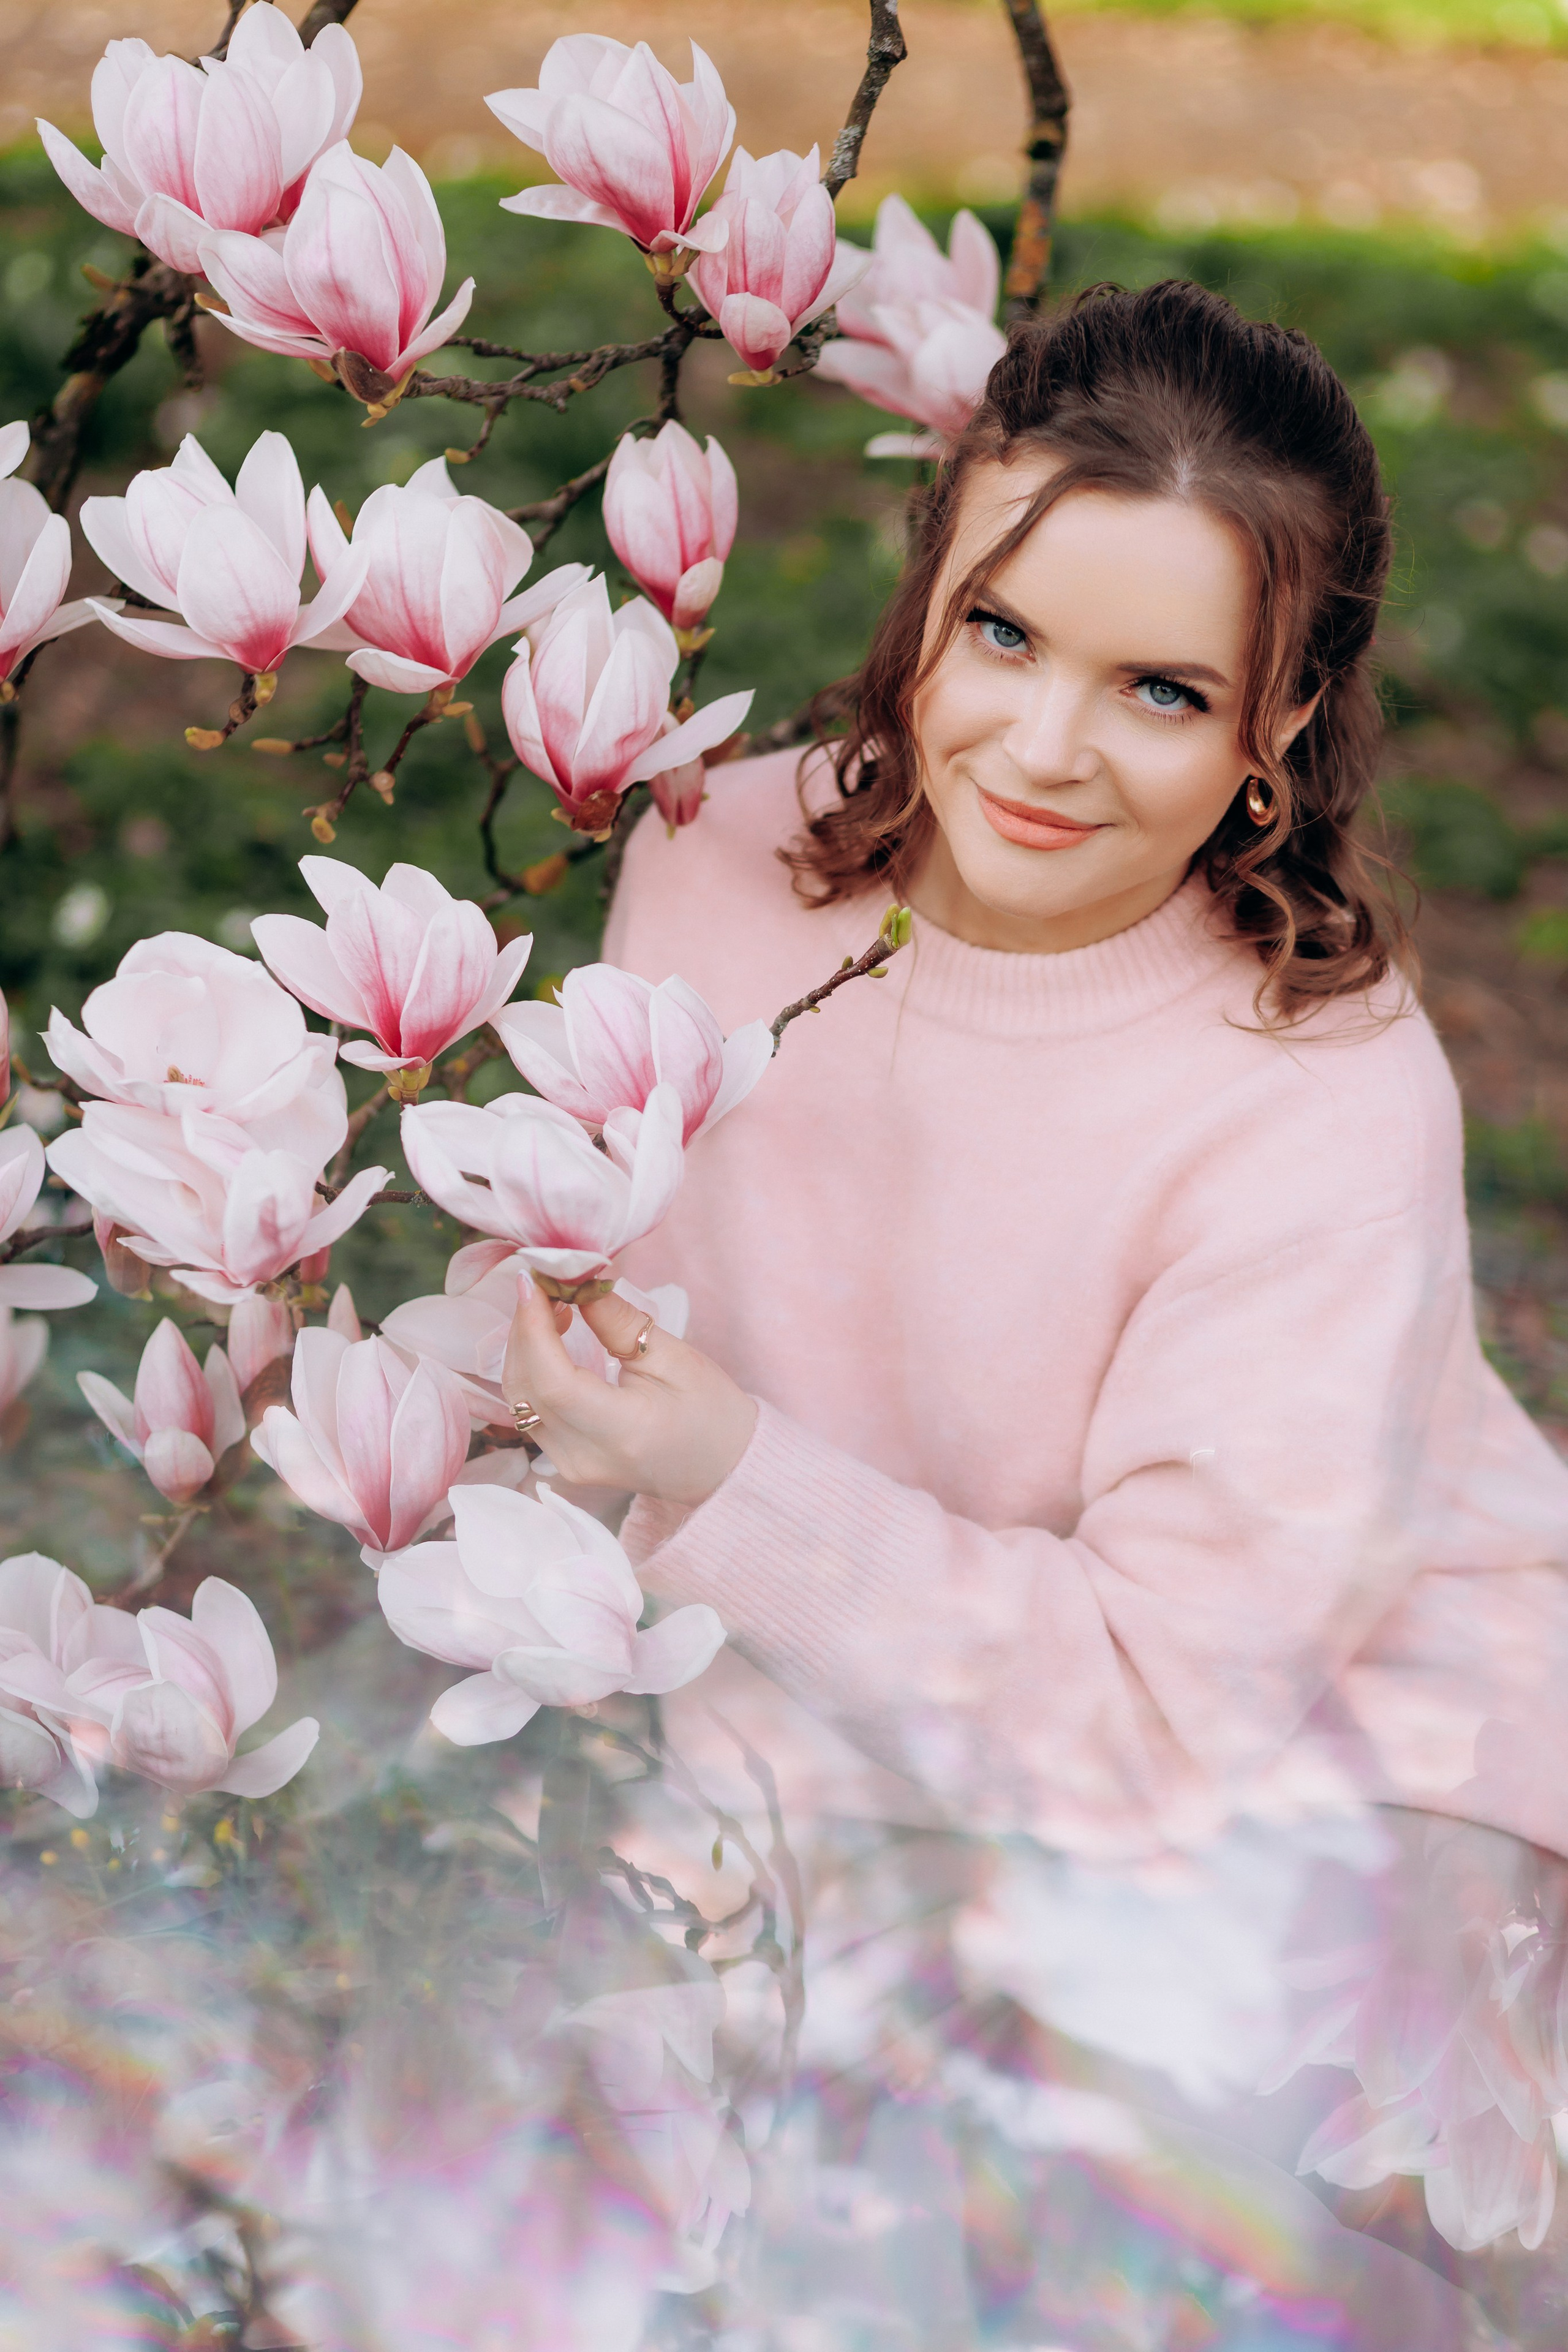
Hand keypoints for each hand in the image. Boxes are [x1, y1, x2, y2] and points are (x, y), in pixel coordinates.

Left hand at [501, 1275, 756, 1508]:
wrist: (722, 1468)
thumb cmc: (711, 1412)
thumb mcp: (676, 1358)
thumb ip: (620, 1322)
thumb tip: (577, 1284)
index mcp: (621, 1432)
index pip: (554, 1380)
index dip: (533, 1327)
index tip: (533, 1280)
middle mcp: (583, 1457)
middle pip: (527, 1387)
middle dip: (525, 1328)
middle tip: (544, 1285)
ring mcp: (569, 1464)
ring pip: (519, 1399)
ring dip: (524, 1347)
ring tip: (550, 1308)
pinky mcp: (563, 1461)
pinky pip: (529, 1410)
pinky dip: (531, 1370)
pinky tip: (550, 1341)